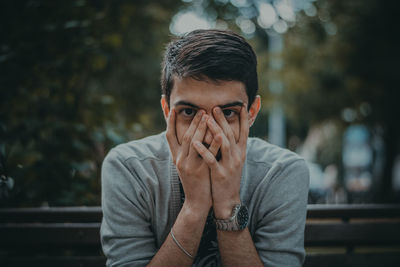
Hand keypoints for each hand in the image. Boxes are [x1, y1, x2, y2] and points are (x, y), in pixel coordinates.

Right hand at [166, 108, 219, 213]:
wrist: (195, 202)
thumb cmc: (193, 181)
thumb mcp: (184, 165)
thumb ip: (185, 151)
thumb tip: (188, 135)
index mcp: (175, 157)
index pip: (169, 136)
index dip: (169, 122)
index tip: (173, 108)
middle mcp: (180, 160)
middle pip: (185, 136)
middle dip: (192, 121)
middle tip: (200, 109)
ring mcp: (190, 165)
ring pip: (194, 142)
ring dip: (201, 128)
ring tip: (207, 115)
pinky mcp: (201, 171)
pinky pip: (208, 154)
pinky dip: (214, 143)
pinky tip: (219, 134)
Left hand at [193, 104, 248, 218]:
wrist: (228, 200)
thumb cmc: (228, 178)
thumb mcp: (234, 161)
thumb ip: (232, 146)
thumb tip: (227, 131)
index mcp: (241, 152)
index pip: (244, 132)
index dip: (243, 118)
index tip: (240, 105)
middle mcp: (237, 156)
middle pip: (231, 134)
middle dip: (223, 120)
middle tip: (215, 107)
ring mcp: (229, 165)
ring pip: (223, 144)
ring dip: (215, 130)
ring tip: (207, 118)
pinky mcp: (220, 174)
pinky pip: (211, 160)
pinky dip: (204, 150)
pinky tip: (195, 142)